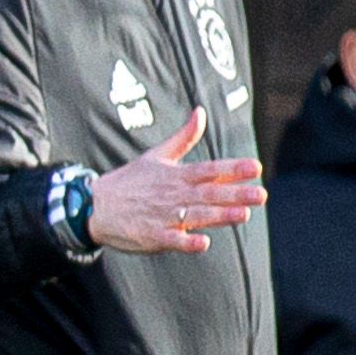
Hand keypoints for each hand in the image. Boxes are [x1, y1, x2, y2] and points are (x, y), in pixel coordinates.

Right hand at [88, 111, 263, 253]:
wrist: (94, 206)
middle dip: (235, 193)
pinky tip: (203, 243)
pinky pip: (172, 240)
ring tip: (243, 214)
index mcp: (177, 175)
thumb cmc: (130, 181)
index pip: (209, 169)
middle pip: (208, 193)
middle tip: (261, 194)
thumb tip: (201, 112)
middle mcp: (174, 195)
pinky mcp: (153, 236)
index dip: (232, 168)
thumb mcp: (157, 155)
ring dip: (219, 216)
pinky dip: (187, 242)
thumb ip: (184, 137)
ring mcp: (163, 216)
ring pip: (196, 216)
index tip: (255, 166)